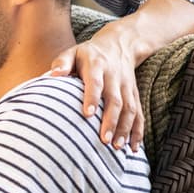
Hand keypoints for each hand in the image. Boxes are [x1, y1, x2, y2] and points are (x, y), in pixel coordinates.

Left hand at [49, 31, 143, 150]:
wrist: (119, 45)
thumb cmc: (88, 54)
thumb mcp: (73, 52)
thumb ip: (62, 63)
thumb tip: (54, 74)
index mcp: (97, 66)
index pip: (96, 83)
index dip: (92, 98)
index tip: (87, 114)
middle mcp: (115, 77)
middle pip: (115, 100)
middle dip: (111, 121)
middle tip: (104, 140)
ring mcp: (127, 87)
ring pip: (130, 109)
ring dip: (125, 129)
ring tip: (117, 147)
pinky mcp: (135, 95)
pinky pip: (139, 114)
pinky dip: (138, 131)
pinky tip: (134, 147)